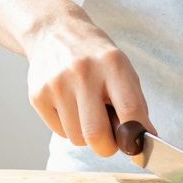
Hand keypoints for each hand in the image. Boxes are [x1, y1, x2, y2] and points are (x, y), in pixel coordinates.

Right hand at [24, 17, 150, 159]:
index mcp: (112, 64)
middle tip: (109, 140)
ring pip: (77, 138)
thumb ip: (134, 104)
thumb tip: (145, 141)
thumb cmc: (96, 56)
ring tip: (87, 111)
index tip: (138, 150)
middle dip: (107, 147)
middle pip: (96, 134)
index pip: (130, 111)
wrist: (55, 32)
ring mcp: (57, 83)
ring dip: (86, 135)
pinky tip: (69, 105)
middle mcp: (83, 72)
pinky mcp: (37, 94)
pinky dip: (68, 127)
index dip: (136, 138)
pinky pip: (59, 132)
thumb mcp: (122, 69)